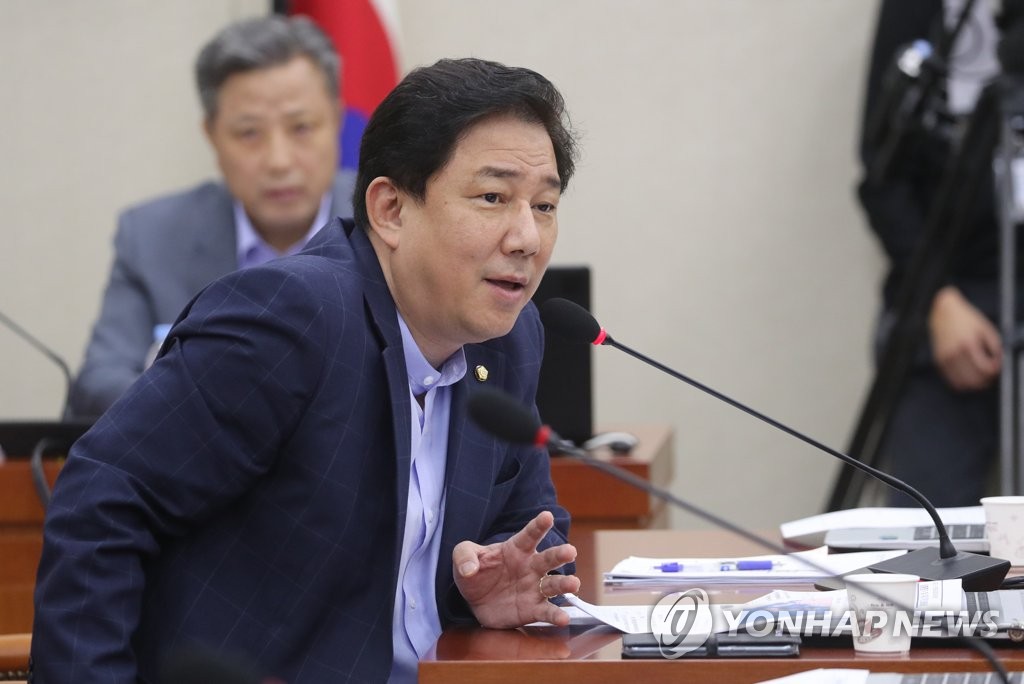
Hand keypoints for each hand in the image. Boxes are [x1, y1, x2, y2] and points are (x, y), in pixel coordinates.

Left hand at [452, 511, 578, 628]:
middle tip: (570, 551)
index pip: (529, 535)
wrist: (475, 601)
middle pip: (548, 558)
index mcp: (516, 549)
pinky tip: (563, 618)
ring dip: (565, 584)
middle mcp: (530, 567)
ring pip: (553, 585)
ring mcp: (534, 588)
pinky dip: (556, 615)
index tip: (547, 516)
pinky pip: (546, 612)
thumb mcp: (463, 556)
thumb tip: (469, 568)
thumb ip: (464, 555)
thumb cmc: (475, 571)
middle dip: (560, 554)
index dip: (538, 525)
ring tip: (573, 584)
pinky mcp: (532, 610)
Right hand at [928, 286, 1001, 390]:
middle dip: (986, 380)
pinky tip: (968, 374)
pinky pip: (952, 381)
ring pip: (962, 384)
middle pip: (974, 381)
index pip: (985, 369)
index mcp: (969, 344)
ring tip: (980, 376)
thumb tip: (998, 363)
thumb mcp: (986, 328)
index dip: (995, 371)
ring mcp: (945, 358)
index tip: (997, 367)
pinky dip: (963, 382)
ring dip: (974, 384)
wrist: (943, 312)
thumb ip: (995, 347)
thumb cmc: (966, 319)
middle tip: (990, 374)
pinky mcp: (939, 361)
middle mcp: (955, 353)